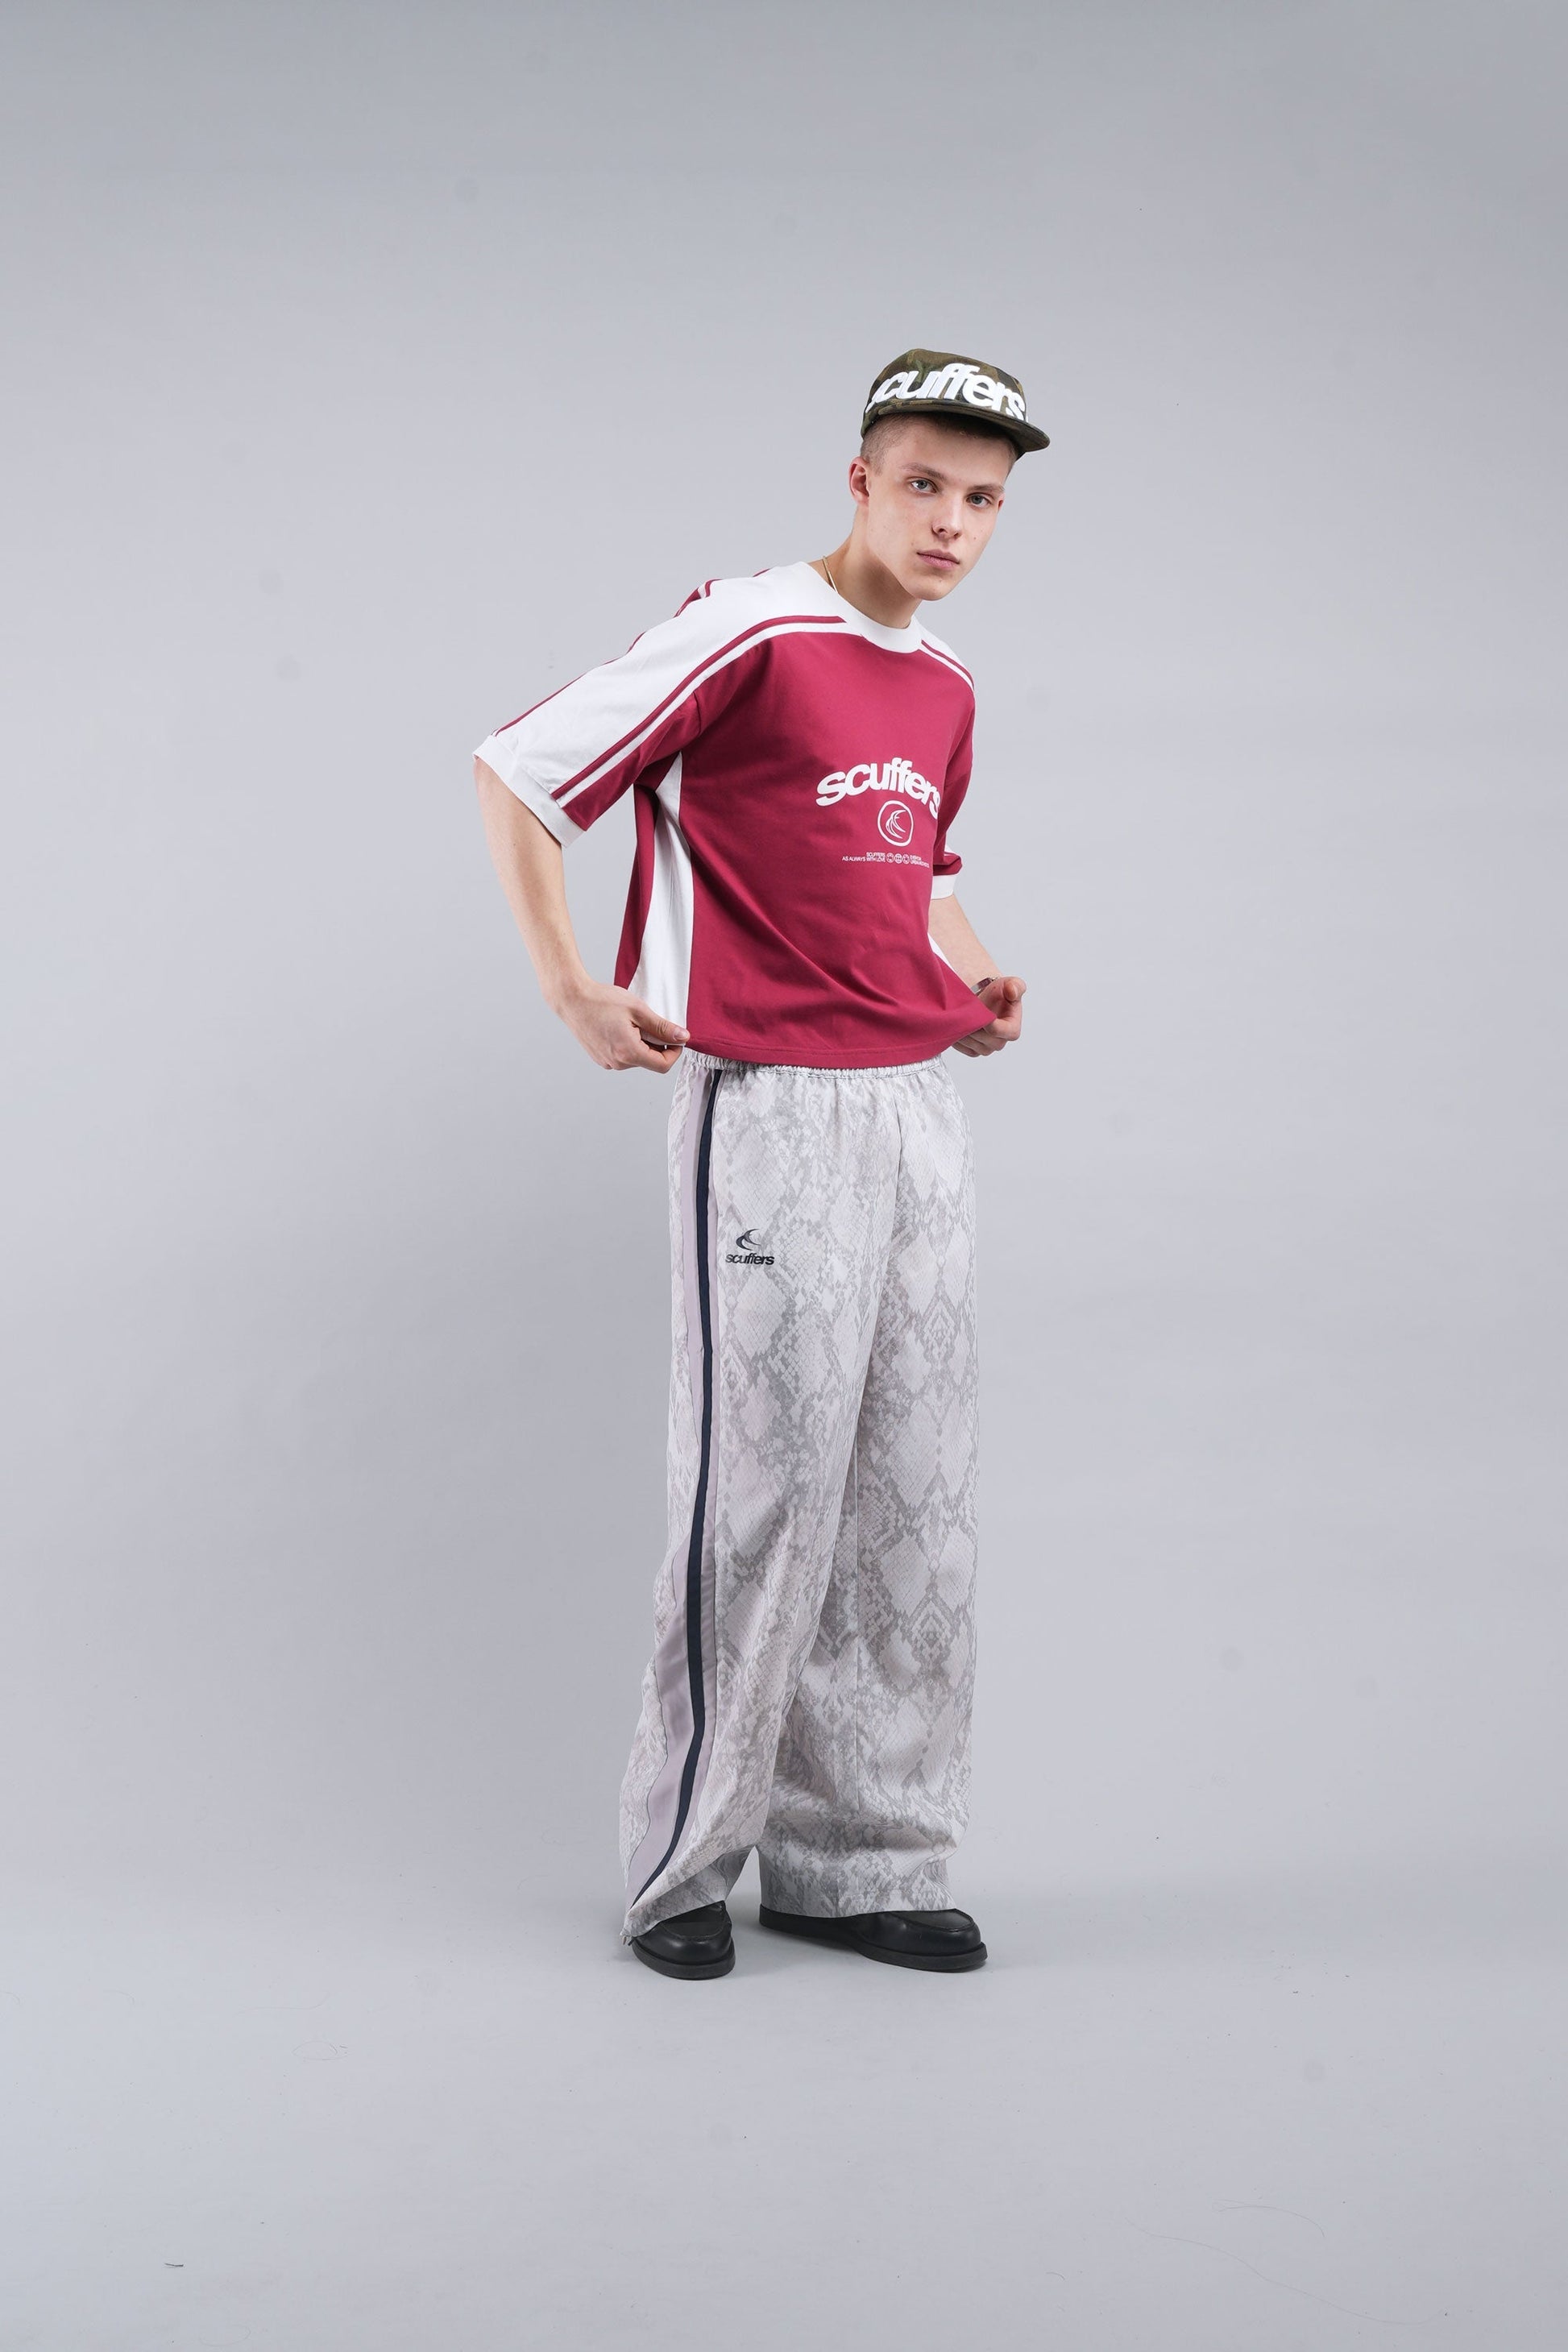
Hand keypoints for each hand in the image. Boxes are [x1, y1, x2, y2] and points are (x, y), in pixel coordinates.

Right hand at [556, 978, 688, 1071]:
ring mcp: (607, 1062)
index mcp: (628, 1053)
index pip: (663, 1065)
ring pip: (636, 1058)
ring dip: (642, 1043)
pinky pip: (623, 1055)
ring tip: (630, 1022)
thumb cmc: (602, 1001)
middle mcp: (617, 1063)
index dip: (674, 1051)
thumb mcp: (638, 1010)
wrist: (572, 999)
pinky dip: (629, 1043)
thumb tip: (682, 1037)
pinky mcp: (600, 1058)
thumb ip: (662, 1027)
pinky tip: (620, 1026)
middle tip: (648, 1021)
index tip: (675, 1036)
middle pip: (649, 1061)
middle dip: (656, 1044)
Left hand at [952, 974, 1024, 1056]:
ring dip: (963, 1031)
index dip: (987, 1022)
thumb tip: (1012, 992)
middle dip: (973, 1026)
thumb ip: (1015, 986)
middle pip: (984, 1040)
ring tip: (959, 1017)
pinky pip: (964, 1048)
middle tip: (964, 1013)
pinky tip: (956, 1024)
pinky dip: (957, 1037)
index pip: (998, 1031)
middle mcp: (1000, 1042)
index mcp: (1012, 1030)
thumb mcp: (1011, 984)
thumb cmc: (1000, 993)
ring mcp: (987, 1048)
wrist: (986, 998)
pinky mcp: (974, 1051)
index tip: (977, 1011)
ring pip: (972, 1045)